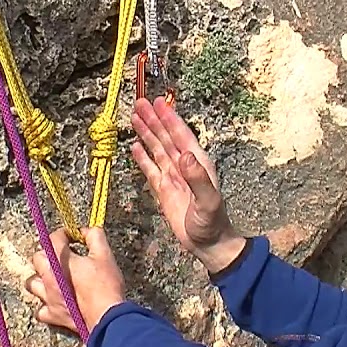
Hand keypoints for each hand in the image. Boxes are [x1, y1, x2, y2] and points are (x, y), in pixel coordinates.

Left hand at [25, 226, 125, 335]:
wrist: (107, 315)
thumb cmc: (105, 284)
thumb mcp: (104, 254)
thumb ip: (94, 236)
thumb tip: (88, 231)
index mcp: (59, 259)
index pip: (53, 237)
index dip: (64, 233)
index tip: (74, 236)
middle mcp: (48, 277)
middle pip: (37, 257)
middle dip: (49, 253)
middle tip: (64, 256)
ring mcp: (48, 296)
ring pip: (32, 283)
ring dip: (41, 278)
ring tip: (54, 278)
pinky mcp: (53, 314)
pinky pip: (40, 310)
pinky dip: (45, 305)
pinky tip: (56, 302)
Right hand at [130, 97, 245, 273]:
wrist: (208, 243)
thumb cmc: (212, 223)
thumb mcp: (208, 201)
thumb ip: (198, 178)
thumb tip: (184, 155)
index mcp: (197, 164)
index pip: (181, 135)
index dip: (170, 118)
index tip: (159, 103)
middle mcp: (184, 166)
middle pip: (166, 137)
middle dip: (154, 120)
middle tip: (140, 103)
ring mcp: (173, 177)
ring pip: (157, 149)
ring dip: (147, 133)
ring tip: (134, 117)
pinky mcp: (164, 190)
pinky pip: (151, 169)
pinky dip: (143, 157)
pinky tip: (135, 146)